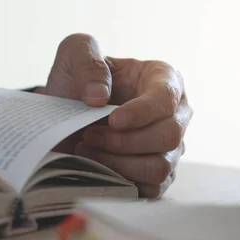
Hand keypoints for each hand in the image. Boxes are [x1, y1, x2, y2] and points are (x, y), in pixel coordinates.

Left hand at [42, 33, 192, 198]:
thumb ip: (86, 60)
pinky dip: (121, 181)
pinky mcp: (157, 173)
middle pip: (168, 136)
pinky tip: (97, 167)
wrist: (64, 109)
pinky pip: (152, 188)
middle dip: (124, 141)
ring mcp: (169, 147)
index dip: (141, 113)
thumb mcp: (75, 51)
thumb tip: (99, 97)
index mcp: (164, 78)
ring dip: (119, 163)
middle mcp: (176, 113)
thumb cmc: (77, 77)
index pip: (166, 99)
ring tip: (88, 150)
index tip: (111, 119)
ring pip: (160, 166)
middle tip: (89, 135)